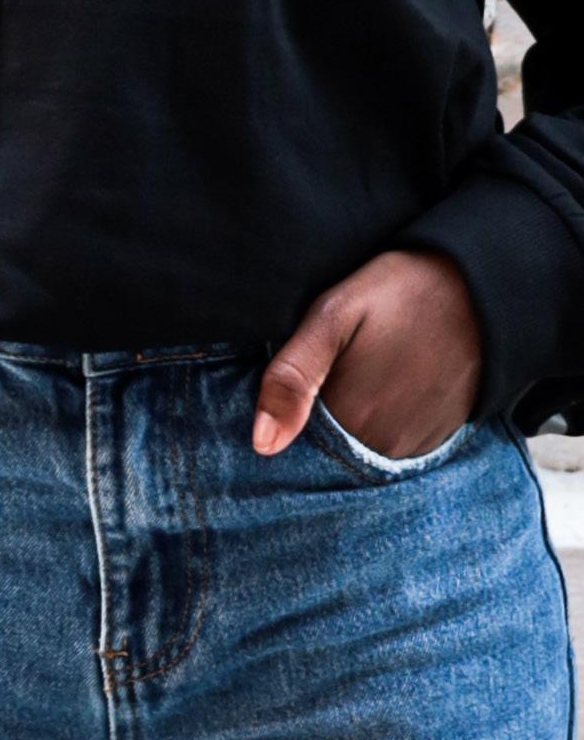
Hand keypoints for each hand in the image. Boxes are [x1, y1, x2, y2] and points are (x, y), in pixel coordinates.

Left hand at [252, 247, 482, 456]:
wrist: (478, 287)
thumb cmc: (398, 292)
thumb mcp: (333, 314)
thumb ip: (293, 375)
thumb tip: (262, 445)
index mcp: (350, 421)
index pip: (296, 448)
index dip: (284, 419)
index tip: (288, 388)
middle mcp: (384, 449)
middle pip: (329, 452)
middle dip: (313, 423)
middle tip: (324, 371)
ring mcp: (414, 448)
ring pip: (359, 451)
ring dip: (346, 425)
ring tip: (353, 374)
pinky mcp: (436, 440)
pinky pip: (391, 446)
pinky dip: (377, 425)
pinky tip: (377, 386)